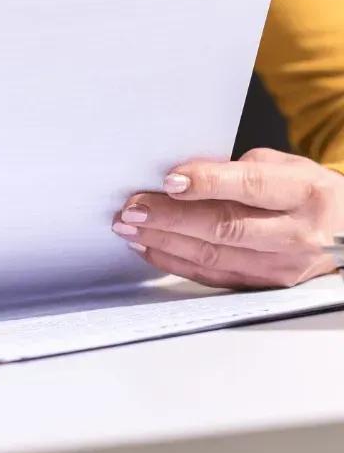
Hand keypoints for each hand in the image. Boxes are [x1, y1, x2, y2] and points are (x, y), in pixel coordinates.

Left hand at [112, 149, 343, 287]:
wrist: (343, 234)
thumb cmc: (306, 193)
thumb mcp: (283, 167)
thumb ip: (236, 170)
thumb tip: (181, 177)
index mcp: (304, 193)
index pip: (251, 187)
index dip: (207, 183)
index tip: (169, 180)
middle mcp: (296, 233)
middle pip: (224, 227)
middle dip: (170, 217)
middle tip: (132, 209)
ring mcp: (280, 266)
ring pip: (212, 255)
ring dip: (163, 241)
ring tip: (129, 227)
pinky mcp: (263, 285)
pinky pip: (211, 275)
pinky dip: (174, 261)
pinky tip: (149, 247)